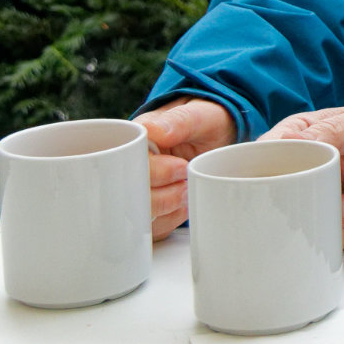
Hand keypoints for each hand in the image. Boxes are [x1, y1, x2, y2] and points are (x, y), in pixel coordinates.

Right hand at [137, 98, 235, 239]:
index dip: (153, 172)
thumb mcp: (199, 114)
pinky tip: (184, 206)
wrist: (217, 136)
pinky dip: (168, 221)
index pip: (126, 163)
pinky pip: (148, 228)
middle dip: (161, 195)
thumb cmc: (205, 121)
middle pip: (126, 194)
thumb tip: (154, 131)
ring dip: (165, 211)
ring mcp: (138, 190)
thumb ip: (179, 120)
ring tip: (187, 193)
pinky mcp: (149, 208)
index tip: (181, 168)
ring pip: (134, 215)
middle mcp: (130, 168)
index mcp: (134, 141)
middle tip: (186, 182)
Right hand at [261, 106, 343, 252]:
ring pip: (287, 224)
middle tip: (332, 190)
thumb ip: (332, 129)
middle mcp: (291, 173)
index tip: (291, 175)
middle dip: (296, 199)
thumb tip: (289, 141)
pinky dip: (337, 232)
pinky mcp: (314, 230)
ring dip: (324, 216)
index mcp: (294, 138)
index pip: (260, 154)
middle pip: (267, 194)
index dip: (267, 168)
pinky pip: (311, 243)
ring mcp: (301, 204)